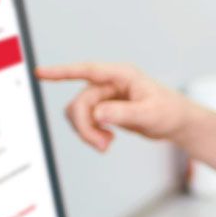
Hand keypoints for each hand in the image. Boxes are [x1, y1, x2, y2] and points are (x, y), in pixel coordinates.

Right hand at [37, 63, 194, 151]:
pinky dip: (91, 134)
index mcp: (121, 75)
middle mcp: (109, 83)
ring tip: (107, 144)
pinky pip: (85, 122)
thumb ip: (123, 113)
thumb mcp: (149, 114)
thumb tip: (98, 113)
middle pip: (80, 102)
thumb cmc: (168, 111)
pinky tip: (107, 141)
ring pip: (78, 114)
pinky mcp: (104, 110)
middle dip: (85, 127)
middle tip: (103, 146)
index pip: (86, 70)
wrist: (176, 122)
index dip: (61, 72)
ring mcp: (105, 97)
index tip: (39, 72)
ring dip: (87, 132)